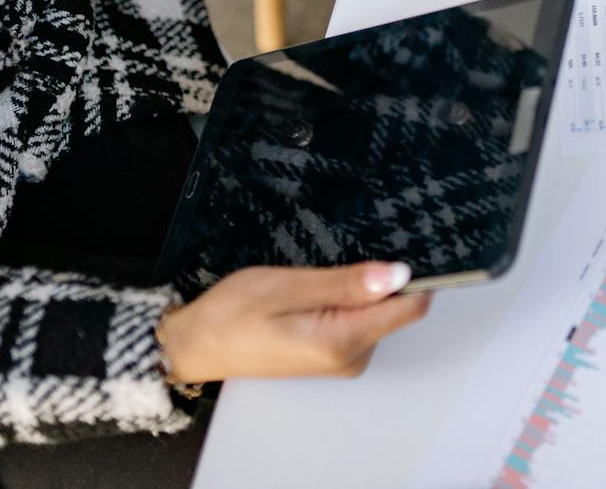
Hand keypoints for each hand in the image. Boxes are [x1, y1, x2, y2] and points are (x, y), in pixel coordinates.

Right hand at [157, 261, 431, 381]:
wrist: (195, 345)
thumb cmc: (233, 314)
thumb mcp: (289, 287)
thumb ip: (347, 283)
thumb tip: (400, 275)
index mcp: (344, 342)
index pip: (410, 307)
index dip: (411, 275)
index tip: (398, 247)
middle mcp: (352, 357)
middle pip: (395, 307)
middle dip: (375, 279)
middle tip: (332, 262)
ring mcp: (343, 359)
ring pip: (376, 311)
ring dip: (356, 288)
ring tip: (314, 277)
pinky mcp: (332, 354)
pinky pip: (357, 319)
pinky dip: (344, 300)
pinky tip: (313, 292)